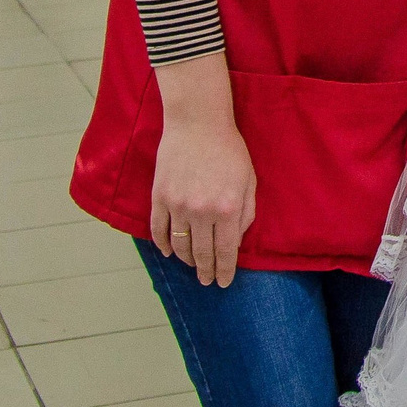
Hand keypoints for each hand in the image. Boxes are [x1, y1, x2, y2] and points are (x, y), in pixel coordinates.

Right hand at [148, 114, 257, 286]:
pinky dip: (163, 244)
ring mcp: (177, 206)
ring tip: (192, 266)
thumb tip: (236, 240)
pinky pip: (158, 230)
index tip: (222, 283)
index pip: (226, 251)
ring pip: (179, 246)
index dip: (224, 271)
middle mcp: (201, 212)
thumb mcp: (248, 181)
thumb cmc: (229, 149)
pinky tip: (169, 252)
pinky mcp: (159, 197)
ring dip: (186, 260)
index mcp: (227, 209)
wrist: (198, 123)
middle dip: (206, 271)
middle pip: (202, 253)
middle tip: (207, 281)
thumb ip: (245, 213)